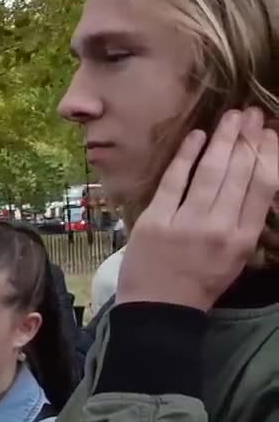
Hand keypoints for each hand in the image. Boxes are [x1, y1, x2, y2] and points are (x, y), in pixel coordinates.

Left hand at [117, 108, 278, 310]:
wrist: (158, 308)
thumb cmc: (199, 283)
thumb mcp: (235, 258)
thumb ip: (245, 222)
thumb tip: (256, 180)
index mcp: (243, 238)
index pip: (264, 187)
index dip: (269, 155)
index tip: (271, 133)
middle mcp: (218, 227)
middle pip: (239, 173)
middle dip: (248, 139)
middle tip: (254, 114)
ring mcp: (185, 223)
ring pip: (210, 172)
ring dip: (223, 139)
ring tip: (232, 117)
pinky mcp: (155, 220)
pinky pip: (173, 180)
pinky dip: (186, 155)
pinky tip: (197, 135)